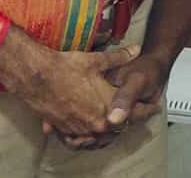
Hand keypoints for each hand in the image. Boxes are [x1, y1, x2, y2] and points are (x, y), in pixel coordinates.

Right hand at [46, 46, 166, 149]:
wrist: (36, 77)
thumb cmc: (66, 67)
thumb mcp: (96, 60)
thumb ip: (119, 57)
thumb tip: (136, 50)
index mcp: (108, 106)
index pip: (136, 112)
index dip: (147, 108)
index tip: (154, 105)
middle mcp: (96, 123)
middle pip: (120, 128)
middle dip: (128, 120)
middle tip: (134, 113)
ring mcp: (80, 129)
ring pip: (102, 138)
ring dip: (109, 131)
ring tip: (114, 122)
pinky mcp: (65, 131)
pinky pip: (82, 141)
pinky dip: (88, 137)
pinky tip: (90, 131)